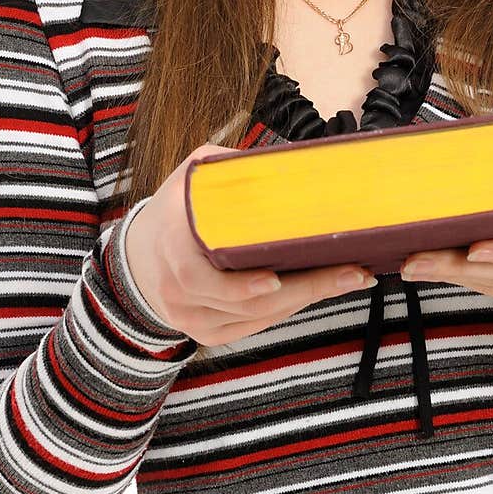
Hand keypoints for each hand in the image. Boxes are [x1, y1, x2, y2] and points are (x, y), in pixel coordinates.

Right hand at [124, 142, 376, 344]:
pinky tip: (321, 292)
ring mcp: (190, 316)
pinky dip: (289, 311)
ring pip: (255, 319)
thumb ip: (229, 167)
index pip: (200, 275)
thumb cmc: (180, 206)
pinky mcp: (207, 332)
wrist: (141, 253)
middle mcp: (176, 288)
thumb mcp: (195, 173)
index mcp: (171, 242)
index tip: (277, 279)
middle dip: (303, 289)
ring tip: (351, 278)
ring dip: (306, 300)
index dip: (239, 284)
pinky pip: (254, 327)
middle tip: (351, 273)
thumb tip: (287, 161)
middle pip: (245, 303)